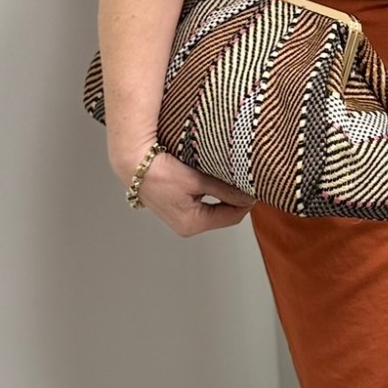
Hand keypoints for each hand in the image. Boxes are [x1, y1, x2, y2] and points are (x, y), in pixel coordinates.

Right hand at [114, 146, 255, 237]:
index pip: (232, 217)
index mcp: (192, 224)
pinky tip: (211, 179)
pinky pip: (202, 202)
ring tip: (227, 177)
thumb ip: (226, 189)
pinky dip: (210, 193)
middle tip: (243, 179)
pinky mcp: (176, 207)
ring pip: (214, 207)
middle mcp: (186, 226)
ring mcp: (180, 218)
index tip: (254, 186)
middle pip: (223, 214)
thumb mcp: (198, 180)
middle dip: (234, 198)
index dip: (246, 202)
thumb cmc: (160, 171)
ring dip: (222, 194)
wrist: (133, 162)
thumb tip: (249, 195)